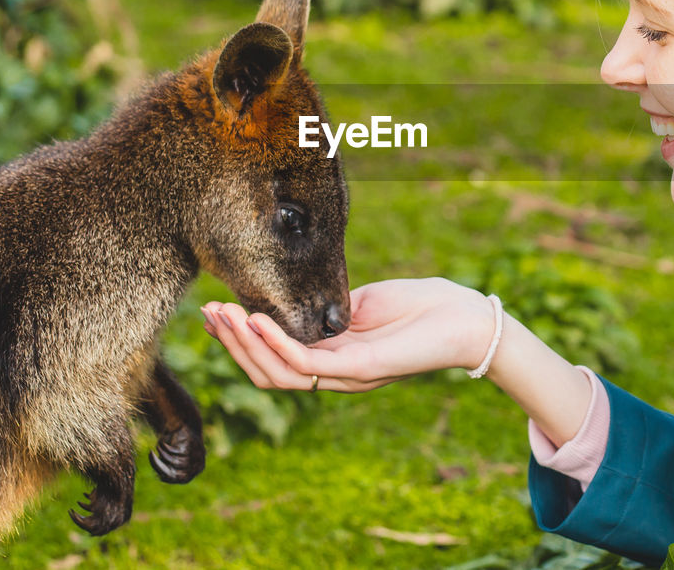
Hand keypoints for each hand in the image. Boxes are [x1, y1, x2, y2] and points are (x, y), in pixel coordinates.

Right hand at [202, 277, 496, 392]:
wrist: (467, 317)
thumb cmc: (422, 306)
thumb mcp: (362, 303)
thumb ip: (327, 308)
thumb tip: (292, 298)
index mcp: (334, 360)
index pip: (274, 363)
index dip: (240, 343)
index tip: (214, 313)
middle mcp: (335, 375)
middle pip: (267, 373)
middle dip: (232, 344)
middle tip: (206, 312)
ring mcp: (347, 375)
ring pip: (279, 374)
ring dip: (244, 345)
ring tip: (222, 314)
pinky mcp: (360, 367)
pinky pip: (306, 363)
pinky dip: (275, 343)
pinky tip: (256, 318)